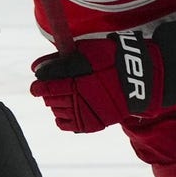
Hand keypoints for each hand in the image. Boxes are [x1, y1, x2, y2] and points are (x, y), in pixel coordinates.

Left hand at [30, 32, 170, 132]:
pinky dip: (63, 118)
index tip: (35, 86)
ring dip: (56, 104)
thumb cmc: (111, 59)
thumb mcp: (86, 51)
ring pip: (57, 112)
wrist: (140, 79)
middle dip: (48, 93)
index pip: (47, 87)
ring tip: (63, 97)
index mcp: (77, 81)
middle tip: (52, 88)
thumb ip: (60, 60)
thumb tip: (36, 68)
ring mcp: (86, 113)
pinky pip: (67, 125)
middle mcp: (80, 100)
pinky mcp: (92, 124)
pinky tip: (68, 109)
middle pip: (50, 100)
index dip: (38, 86)